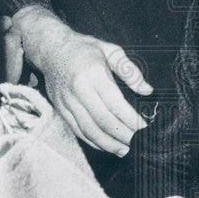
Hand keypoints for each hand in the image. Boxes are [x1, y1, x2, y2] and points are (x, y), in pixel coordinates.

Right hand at [13, 6, 152, 153]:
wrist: (51, 48)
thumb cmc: (85, 48)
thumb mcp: (112, 51)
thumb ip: (130, 71)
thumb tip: (147, 90)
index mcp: (93, 73)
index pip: (115, 104)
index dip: (131, 119)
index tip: (145, 128)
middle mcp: (78, 89)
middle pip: (103, 120)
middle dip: (123, 135)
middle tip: (139, 143)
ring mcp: (67, 101)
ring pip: (89, 130)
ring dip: (109, 144)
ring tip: (125, 150)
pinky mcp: (60, 109)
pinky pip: (77, 130)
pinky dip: (93, 141)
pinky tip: (106, 146)